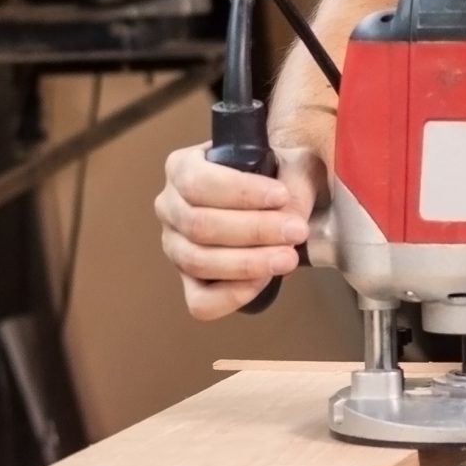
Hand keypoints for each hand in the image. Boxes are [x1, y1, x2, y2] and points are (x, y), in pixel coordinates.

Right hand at [154, 141, 322, 320]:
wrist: (276, 198)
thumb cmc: (274, 177)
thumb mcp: (287, 164)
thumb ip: (292, 184)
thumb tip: (289, 217)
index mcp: (182, 168)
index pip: (198, 182)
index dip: (241, 192)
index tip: (281, 196)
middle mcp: (169, 206)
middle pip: (199, 225)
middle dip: (253, 230)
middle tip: (295, 230)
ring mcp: (175, 245)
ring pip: (198, 261)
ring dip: (247, 263)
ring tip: (287, 258)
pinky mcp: (188, 280)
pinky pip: (200, 301)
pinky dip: (232, 294)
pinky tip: (263, 280)